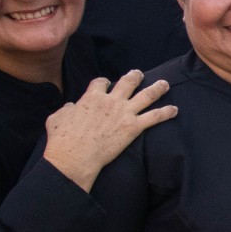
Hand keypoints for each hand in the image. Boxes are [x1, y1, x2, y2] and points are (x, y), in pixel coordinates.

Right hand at [42, 72, 176, 191]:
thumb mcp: (56, 118)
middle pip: (127, 82)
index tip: (107, 84)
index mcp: (92, 97)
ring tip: (165, 84)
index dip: (105, 82)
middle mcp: (111, 101)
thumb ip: (64, 110)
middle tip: (139, 74)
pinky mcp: (134, 127)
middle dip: (135, 76)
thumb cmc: (62, 140)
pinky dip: (166, 112)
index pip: (101, 82)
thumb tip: (69, 107)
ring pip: (146, 95)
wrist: (75, 157)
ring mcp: (124, 113)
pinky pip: (155, 117)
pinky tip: (175, 110)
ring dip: (157, 88)